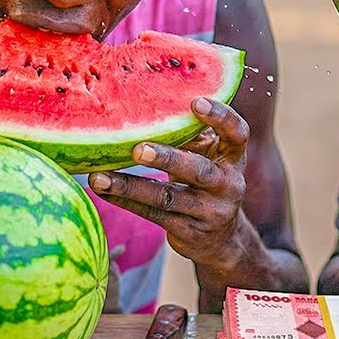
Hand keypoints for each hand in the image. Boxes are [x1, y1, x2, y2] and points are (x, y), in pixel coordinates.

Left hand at [88, 97, 250, 267]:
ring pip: (168, 197)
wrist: (221, 238)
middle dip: (168, 159)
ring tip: (100, 177)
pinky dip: (126, 201)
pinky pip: (154, 214)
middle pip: (199, 170)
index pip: (237, 134)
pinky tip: (104, 190)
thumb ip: (190, 134)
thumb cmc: (206, 181)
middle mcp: (228, 185)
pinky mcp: (189, 231)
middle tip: (138, 150)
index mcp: (234, 158)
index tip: (195, 102)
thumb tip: (147, 101)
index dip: (221, 117)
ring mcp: (210, 211)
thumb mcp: (207, 156)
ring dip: (131, 186)